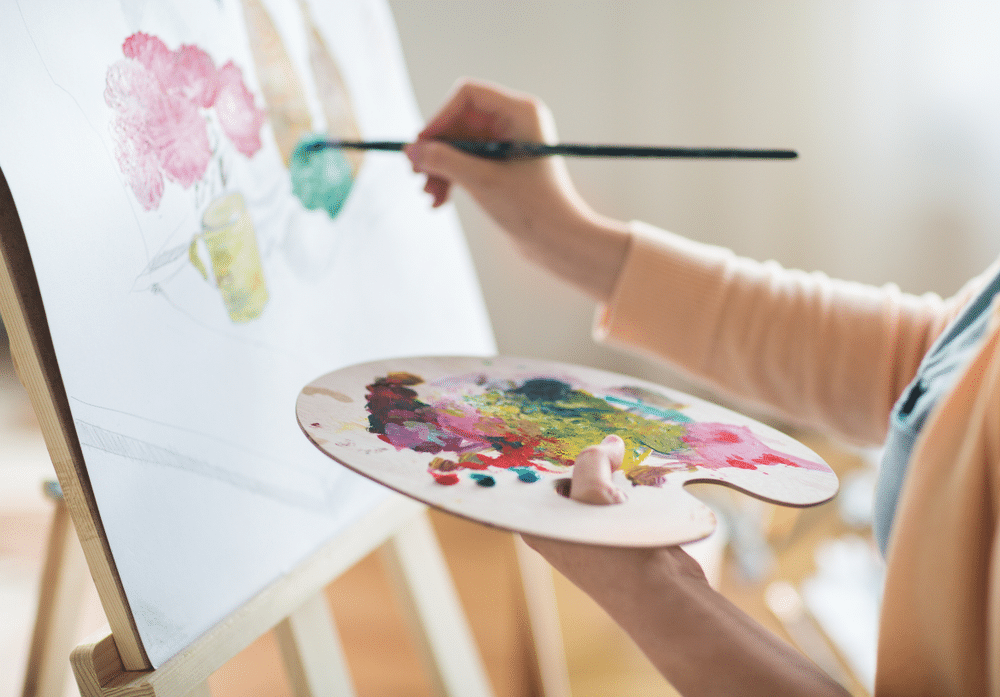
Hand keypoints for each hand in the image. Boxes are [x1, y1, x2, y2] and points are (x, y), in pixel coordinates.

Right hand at [406, 79, 629, 300]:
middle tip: (417, 176)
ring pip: (460, 145)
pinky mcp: (503, 166)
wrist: (560, 242)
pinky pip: (468, 162)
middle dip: (438, 151)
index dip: (440, 118)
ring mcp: (508, 144)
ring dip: (441, 168)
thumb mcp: (481, 182)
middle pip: (460, 121)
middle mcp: (515, 122)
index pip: (468, 95)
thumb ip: (443, 161)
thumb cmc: (532, 209)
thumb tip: (410, 150)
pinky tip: (439, 202)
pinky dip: (452, 178)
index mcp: (520, 112)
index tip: (421, 146)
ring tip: (430, 196)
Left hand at [521, 436, 850, 695]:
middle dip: (592, 460)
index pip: (538, 475)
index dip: (552, 450)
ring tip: (625, 466)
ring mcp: (588, 531)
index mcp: (538, 522)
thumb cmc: (616, 552)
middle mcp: (557, 528)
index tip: (558, 422)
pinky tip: (642, 487)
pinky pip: (620, 497)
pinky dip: (632, 488)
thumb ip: (593, 461)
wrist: (663, 595)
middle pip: (572, 475)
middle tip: (610, 446)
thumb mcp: (595, 495)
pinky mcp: (618, 533)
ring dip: (615, 473)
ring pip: (600, 483)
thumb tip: (610, 444)